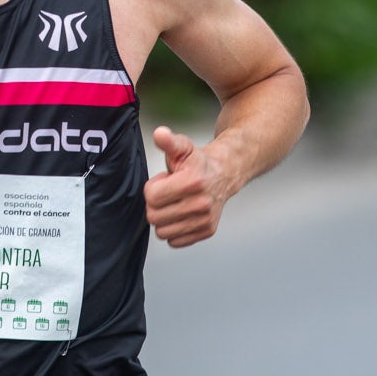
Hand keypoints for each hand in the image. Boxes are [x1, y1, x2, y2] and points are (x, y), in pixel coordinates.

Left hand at [144, 126, 229, 247]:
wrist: (224, 173)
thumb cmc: (198, 162)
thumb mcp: (182, 147)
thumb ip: (169, 141)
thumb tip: (159, 134)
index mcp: (193, 181)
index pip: (151, 197)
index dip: (152, 188)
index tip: (163, 181)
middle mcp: (201, 203)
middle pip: (154, 216)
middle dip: (155, 204)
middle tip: (167, 193)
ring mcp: (205, 219)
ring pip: (162, 232)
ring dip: (163, 219)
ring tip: (174, 203)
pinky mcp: (207, 231)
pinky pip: (175, 241)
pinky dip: (174, 231)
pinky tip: (181, 215)